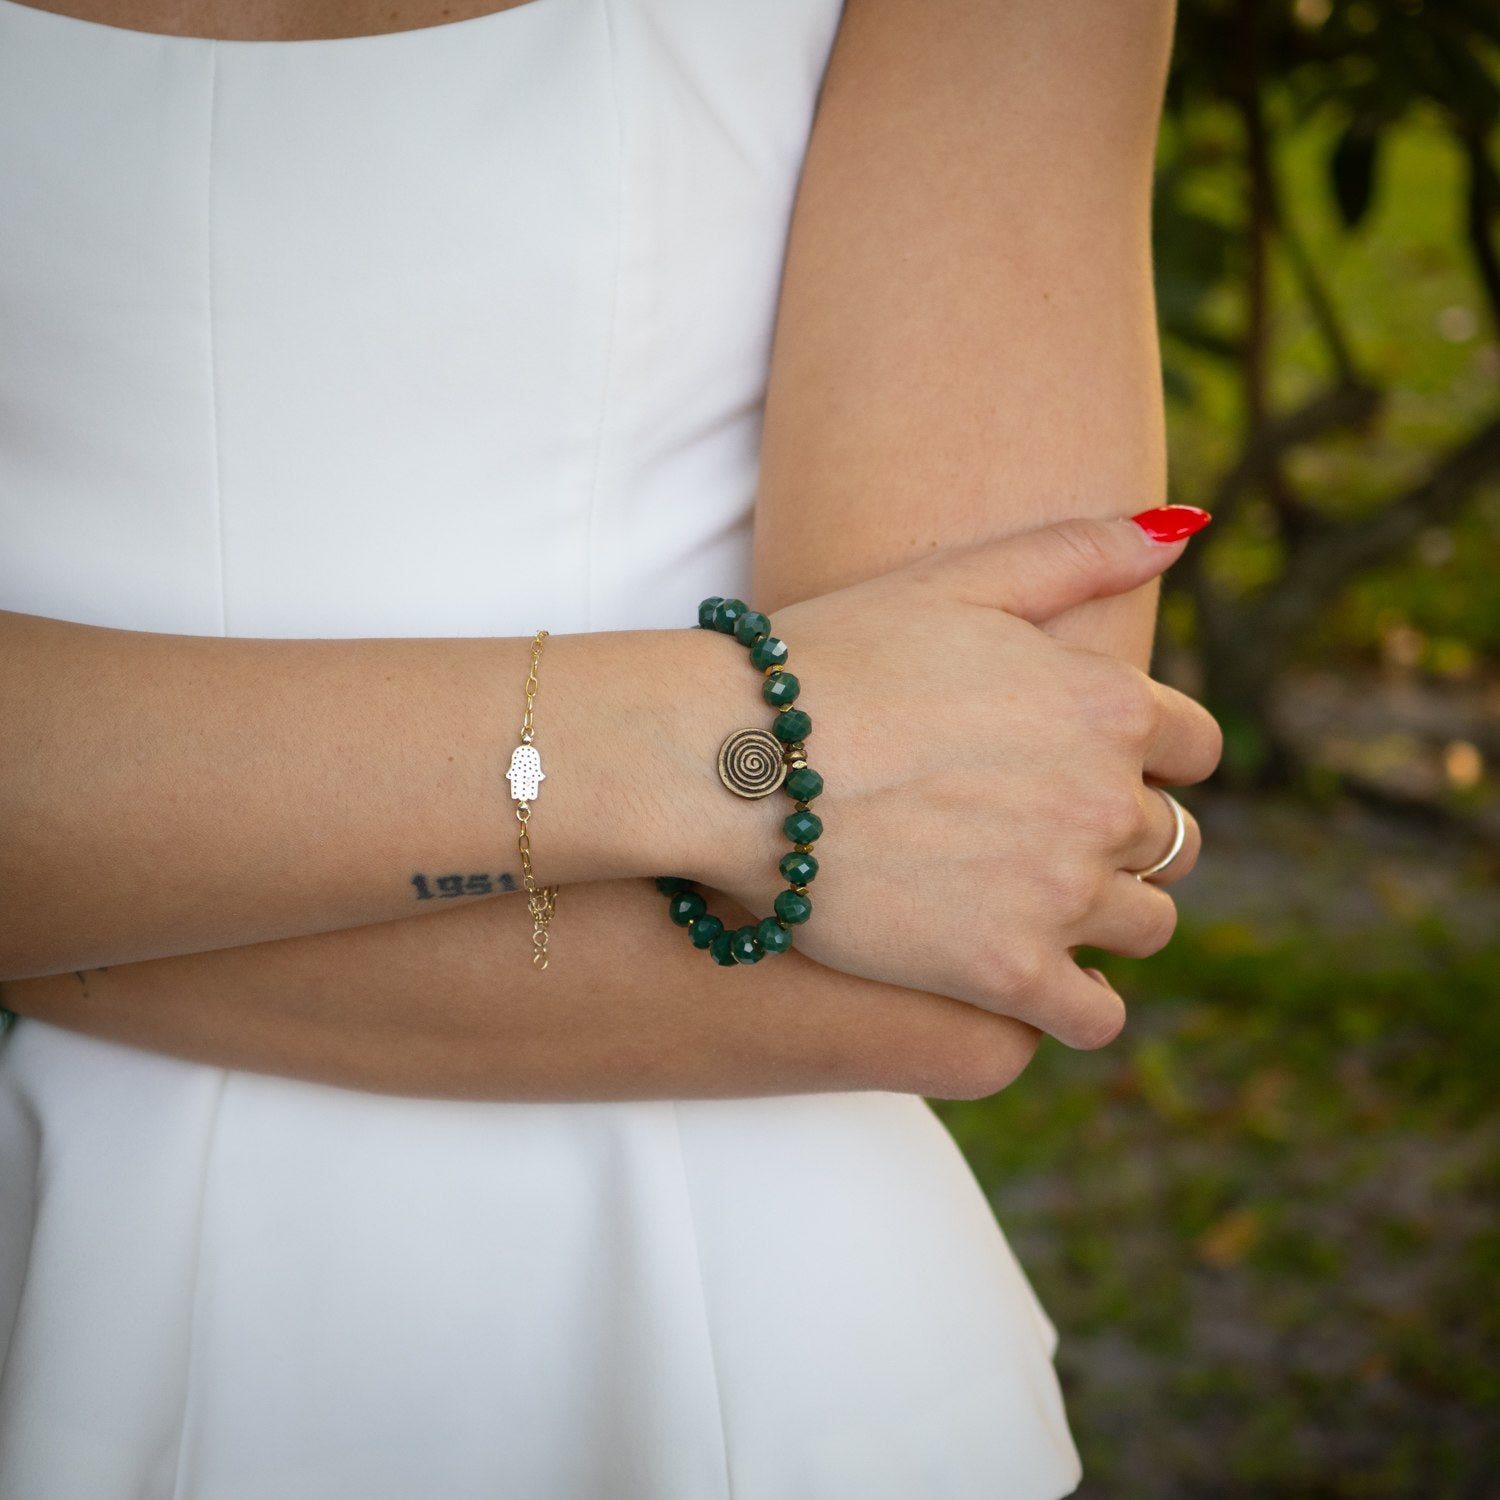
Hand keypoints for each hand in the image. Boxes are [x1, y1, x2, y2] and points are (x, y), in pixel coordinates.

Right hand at [699, 511, 1221, 1048]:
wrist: (733, 761)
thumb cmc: (833, 660)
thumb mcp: (956, 578)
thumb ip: (1079, 551)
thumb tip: (1182, 534)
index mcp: (1106, 705)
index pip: (1194, 747)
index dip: (1149, 756)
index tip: (1089, 767)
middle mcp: (1103, 801)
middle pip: (1169, 840)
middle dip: (1120, 837)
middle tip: (1043, 835)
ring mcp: (1058, 893)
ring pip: (1144, 926)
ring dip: (1104, 916)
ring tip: (1036, 904)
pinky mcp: (1004, 973)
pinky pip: (1093, 1016)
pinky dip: (1077, 1003)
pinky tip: (1036, 980)